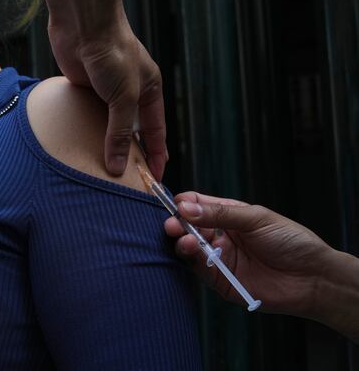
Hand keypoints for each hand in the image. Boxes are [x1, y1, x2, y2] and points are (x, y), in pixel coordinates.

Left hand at [39, 0, 166, 179]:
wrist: (83, 24)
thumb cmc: (112, 53)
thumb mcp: (123, 97)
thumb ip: (119, 132)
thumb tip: (117, 166)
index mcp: (150, 89)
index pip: (156, 131)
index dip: (156, 155)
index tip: (154, 179)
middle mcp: (130, 91)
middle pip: (131, 130)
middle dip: (129, 153)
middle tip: (125, 182)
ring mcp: (105, 90)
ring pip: (106, 125)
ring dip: (104, 144)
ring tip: (100, 171)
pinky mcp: (84, 88)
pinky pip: (86, 116)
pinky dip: (85, 130)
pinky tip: (79, 147)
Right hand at [164, 191, 358, 341]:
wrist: (313, 278)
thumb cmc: (291, 241)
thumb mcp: (256, 218)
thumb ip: (220, 213)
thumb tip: (185, 207)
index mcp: (228, 214)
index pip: (196, 204)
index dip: (182, 203)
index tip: (175, 204)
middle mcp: (219, 235)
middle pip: (186, 226)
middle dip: (176, 223)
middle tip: (171, 224)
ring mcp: (218, 258)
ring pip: (188, 247)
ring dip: (181, 241)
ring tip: (184, 238)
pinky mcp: (219, 280)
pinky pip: (197, 269)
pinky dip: (191, 259)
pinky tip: (192, 249)